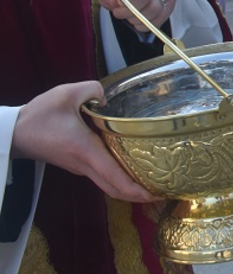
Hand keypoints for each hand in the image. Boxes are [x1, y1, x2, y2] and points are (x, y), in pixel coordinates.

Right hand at [12, 82, 159, 203]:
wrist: (13, 133)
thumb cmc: (37, 116)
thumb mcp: (67, 93)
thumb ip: (93, 90)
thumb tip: (107, 97)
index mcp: (86, 150)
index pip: (115, 178)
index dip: (138, 190)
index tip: (157, 194)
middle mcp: (84, 164)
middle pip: (115, 189)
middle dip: (140, 195)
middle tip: (164, 192)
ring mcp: (80, 167)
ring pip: (109, 185)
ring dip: (130, 188)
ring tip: (154, 182)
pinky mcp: (77, 164)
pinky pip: (102, 176)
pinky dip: (119, 179)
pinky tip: (134, 169)